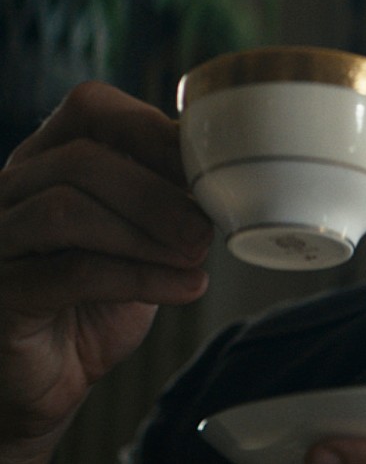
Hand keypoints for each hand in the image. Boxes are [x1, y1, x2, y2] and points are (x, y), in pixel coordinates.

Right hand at [0, 83, 212, 462]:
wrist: (54, 372)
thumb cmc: (103, 292)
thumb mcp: (144, 231)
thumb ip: (169, 191)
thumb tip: (229, 165)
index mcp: (49, 156)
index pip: (92, 107)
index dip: (153, 129)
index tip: (206, 166)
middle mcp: (12, 188)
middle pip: (82, 161)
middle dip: (157, 194)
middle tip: (204, 231)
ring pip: (66, 210)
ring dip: (146, 234)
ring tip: (195, 258)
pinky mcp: (2, 294)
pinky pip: (70, 273)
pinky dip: (140, 277)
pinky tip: (184, 287)